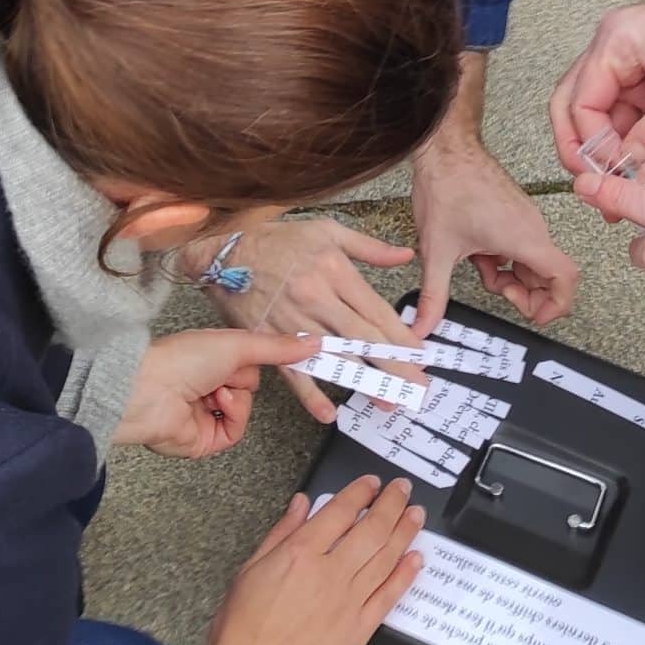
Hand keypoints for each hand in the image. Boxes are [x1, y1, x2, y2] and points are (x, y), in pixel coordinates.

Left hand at [113, 330, 316, 458]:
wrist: (150, 392)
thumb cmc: (182, 359)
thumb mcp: (237, 344)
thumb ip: (277, 346)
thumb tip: (314, 343)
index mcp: (210, 356)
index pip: (249, 360)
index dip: (269, 360)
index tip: (297, 359)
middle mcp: (207, 383)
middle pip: (250, 384)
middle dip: (243, 378)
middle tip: (226, 372)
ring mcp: (206, 411)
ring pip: (246, 408)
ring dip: (236, 398)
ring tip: (214, 390)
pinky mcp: (205, 438)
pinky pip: (236, 430)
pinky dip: (232, 418)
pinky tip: (215, 406)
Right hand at [201, 220, 420, 419]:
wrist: (225, 252)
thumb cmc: (278, 240)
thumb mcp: (326, 231)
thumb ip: (369, 247)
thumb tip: (405, 255)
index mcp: (334, 271)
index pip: (376, 311)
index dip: (401, 336)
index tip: (420, 355)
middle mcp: (317, 298)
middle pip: (363, 337)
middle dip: (393, 365)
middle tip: (416, 387)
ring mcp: (293, 322)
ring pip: (335, 356)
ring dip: (362, 381)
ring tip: (386, 401)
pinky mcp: (271, 339)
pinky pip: (294, 371)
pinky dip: (310, 395)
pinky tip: (329, 413)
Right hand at [208, 476, 426, 644]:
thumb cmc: (241, 625)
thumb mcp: (250, 568)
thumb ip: (281, 532)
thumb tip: (303, 503)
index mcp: (300, 553)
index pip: (341, 511)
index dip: (361, 492)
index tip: (373, 483)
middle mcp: (330, 573)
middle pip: (372, 529)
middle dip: (392, 504)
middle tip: (403, 488)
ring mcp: (348, 602)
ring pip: (386, 558)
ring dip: (405, 532)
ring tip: (416, 514)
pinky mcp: (359, 630)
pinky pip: (388, 596)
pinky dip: (405, 575)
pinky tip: (416, 558)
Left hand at [413, 60, 580, 326]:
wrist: (446, 147)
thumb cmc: (448, 187)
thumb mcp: (436, 251)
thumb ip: (433, 296)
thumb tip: (422, 327)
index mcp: (523, 238)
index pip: (565, 277)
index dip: (556, 304)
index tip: (534, 316)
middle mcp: (532, 227)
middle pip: (549, 274)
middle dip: (527, 294)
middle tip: (500, 294)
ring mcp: (525, 218)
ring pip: (534, 260)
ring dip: (513, 277)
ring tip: (484, 273)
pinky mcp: (515, 212)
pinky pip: (522, 245)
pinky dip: (506, 260)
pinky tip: (479, 256)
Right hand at [548, 0, 644, 172]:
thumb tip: (630, 164)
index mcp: (619, 39)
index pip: (580, 100)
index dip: (590, 145)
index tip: (611, 178)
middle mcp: (618, 47)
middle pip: (577, 104)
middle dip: (583, 148)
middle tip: (598, 189)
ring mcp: (636, 63)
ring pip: (603, 113)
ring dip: (608, 149)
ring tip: (620, 189)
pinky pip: (630, 113)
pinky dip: (631, 141)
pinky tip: (640, 168)